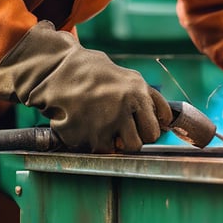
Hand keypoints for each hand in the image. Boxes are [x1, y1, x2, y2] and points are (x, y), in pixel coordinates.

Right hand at [0, 22, 172, 152]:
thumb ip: (148, 97)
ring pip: (127, 147)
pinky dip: (95, 142)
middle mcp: (126, 106)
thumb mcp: (128, 77)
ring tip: (104, 128)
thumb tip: (166, 120)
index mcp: (138, 91)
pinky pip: (102, 150)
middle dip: (137, 136)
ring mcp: (108, 122)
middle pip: (147, 138)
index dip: (150, 126)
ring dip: (118, 142)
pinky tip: (87, 126)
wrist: (57, 72)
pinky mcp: (90, 136)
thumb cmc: (94, 74)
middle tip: (122, 129)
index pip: (159, 122)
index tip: (142, 125)